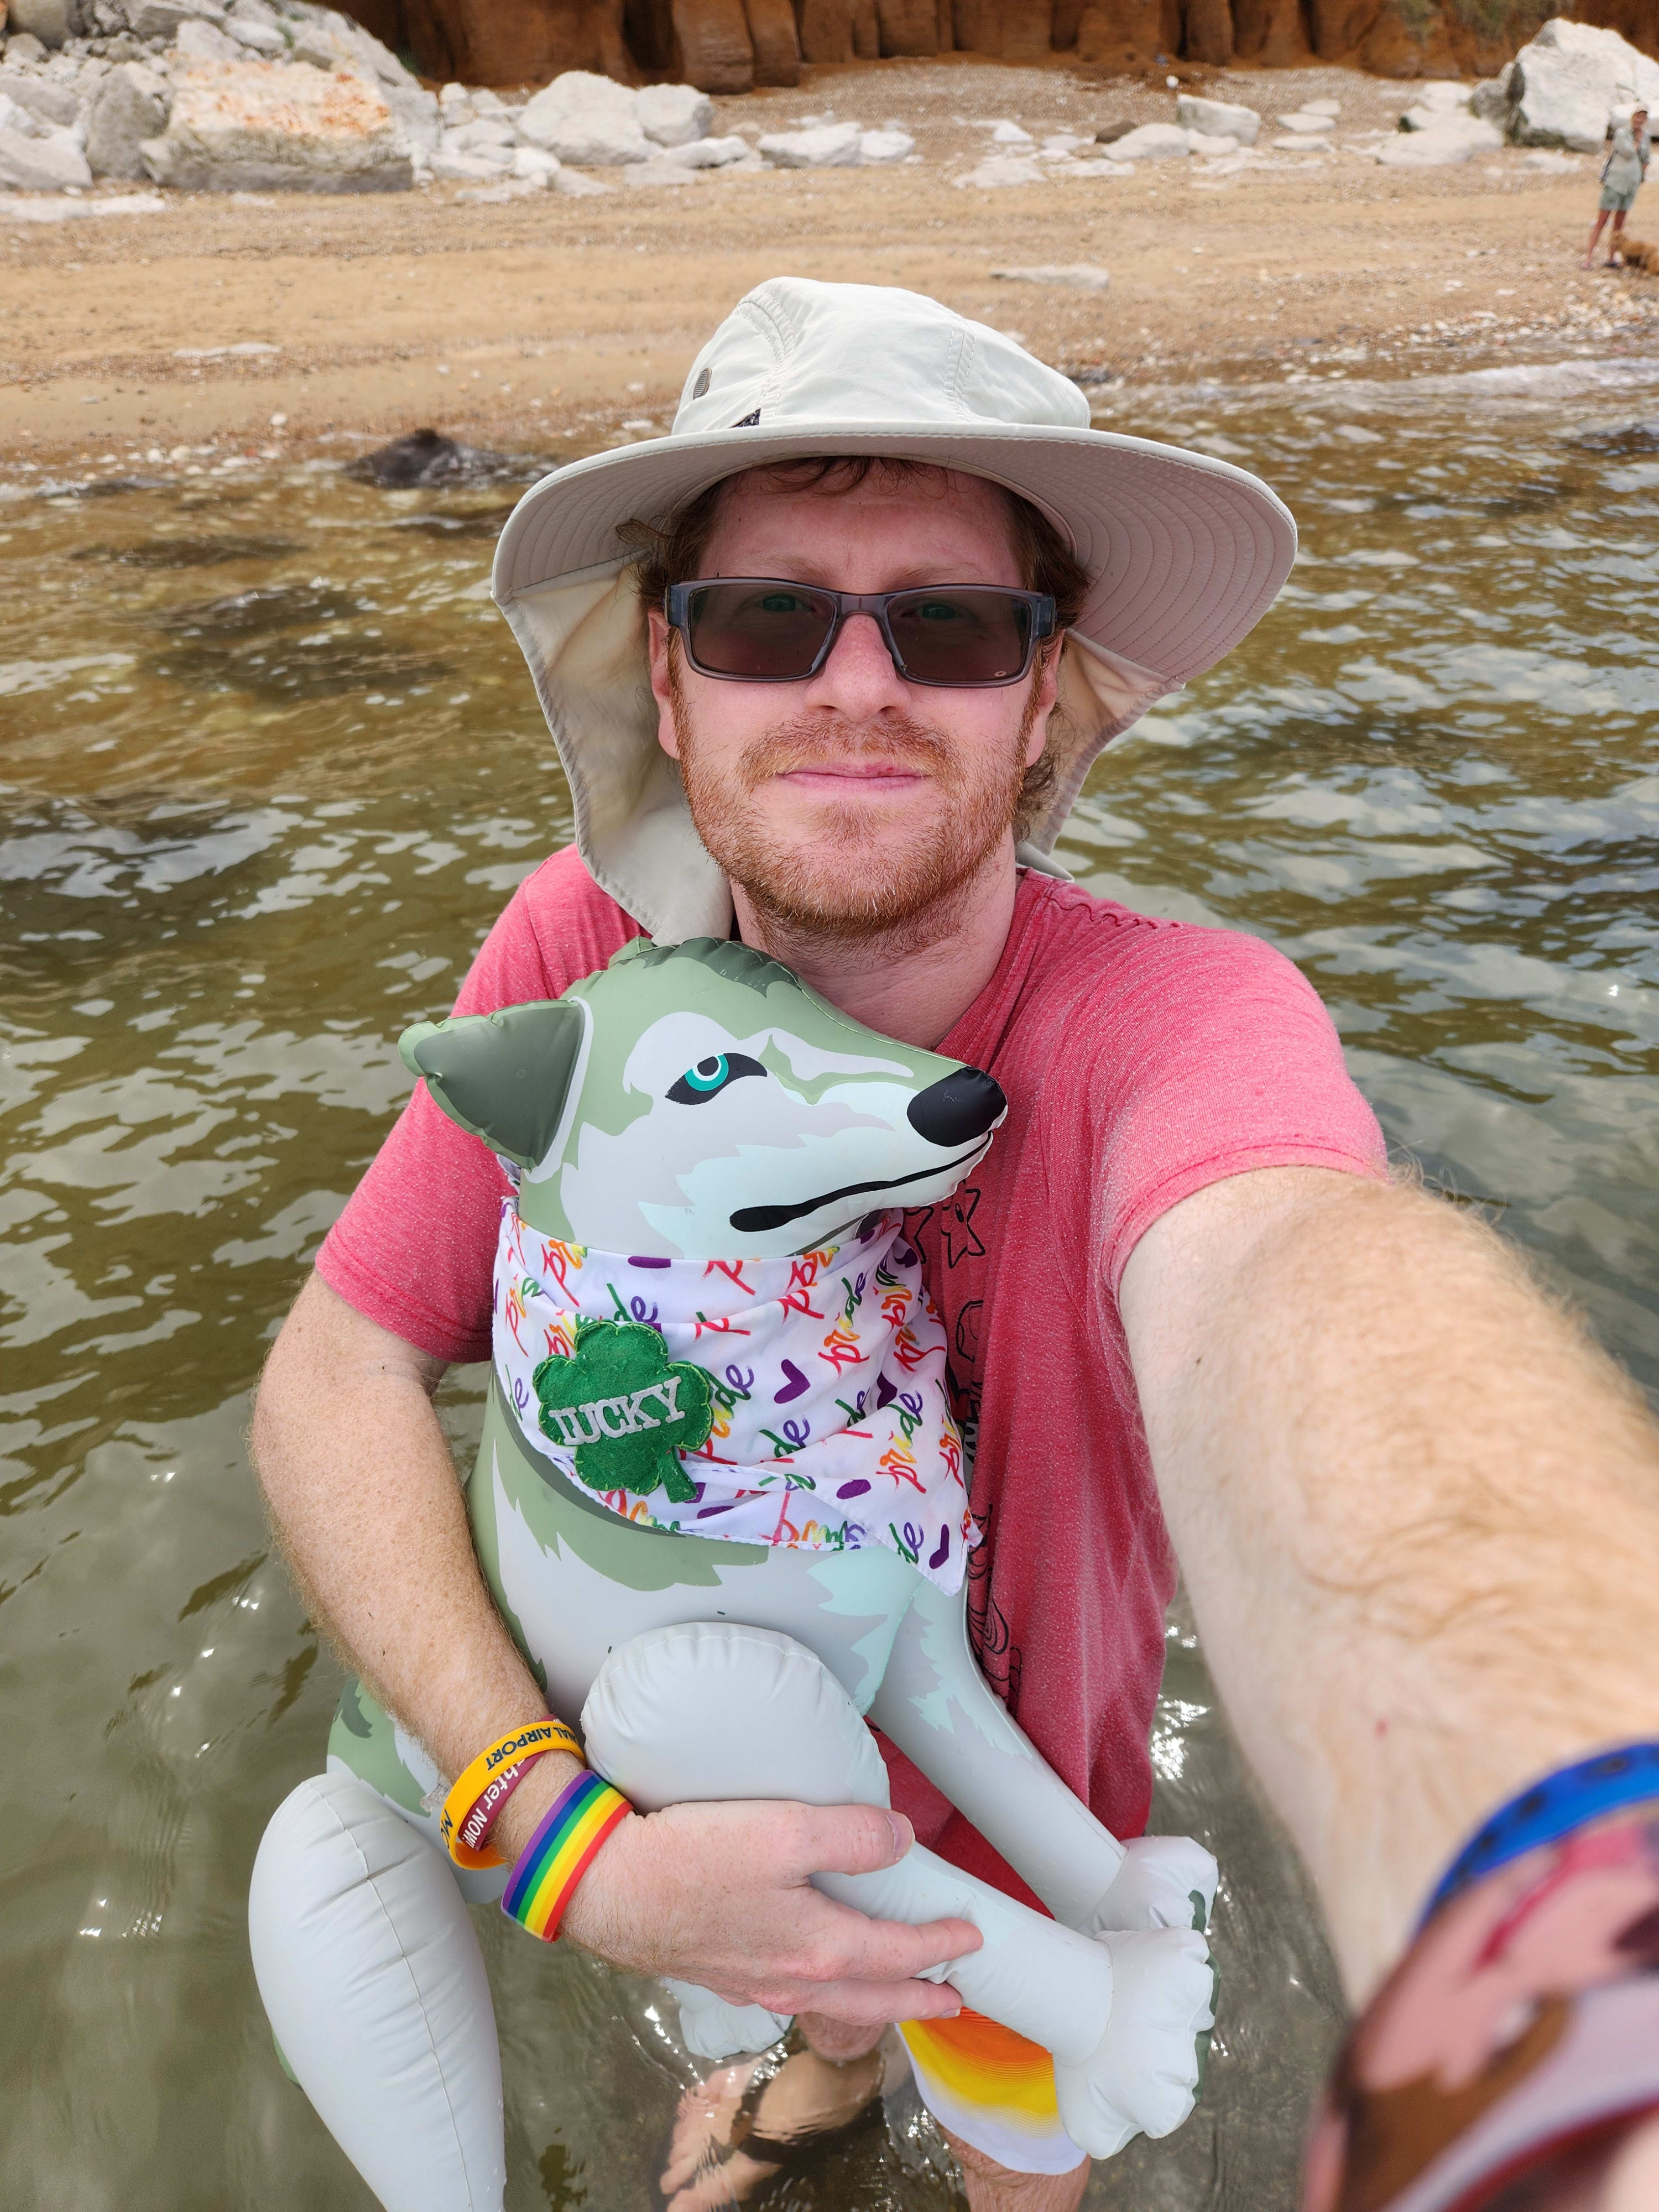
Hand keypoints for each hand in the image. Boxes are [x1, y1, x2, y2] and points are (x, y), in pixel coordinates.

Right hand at [560, 1795, 982, 2026]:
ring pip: (833, 1999)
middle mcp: (791, 1978)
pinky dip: (824, 1990)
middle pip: (873, 1996)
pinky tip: (814, 1975)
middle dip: (917, 1998)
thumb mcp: (783, 1831)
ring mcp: (754, 1982)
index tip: (971, 1938)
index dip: (939, 1943)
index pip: (898, 1951)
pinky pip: (792, 1992)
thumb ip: (851, 1835)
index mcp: (818, 1948)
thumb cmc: (691, 1859)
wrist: (608, 1889)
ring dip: (874, 1997)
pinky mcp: (723, 1971)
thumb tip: (900, 1841)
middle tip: (952, 2000)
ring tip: (894, 1989)